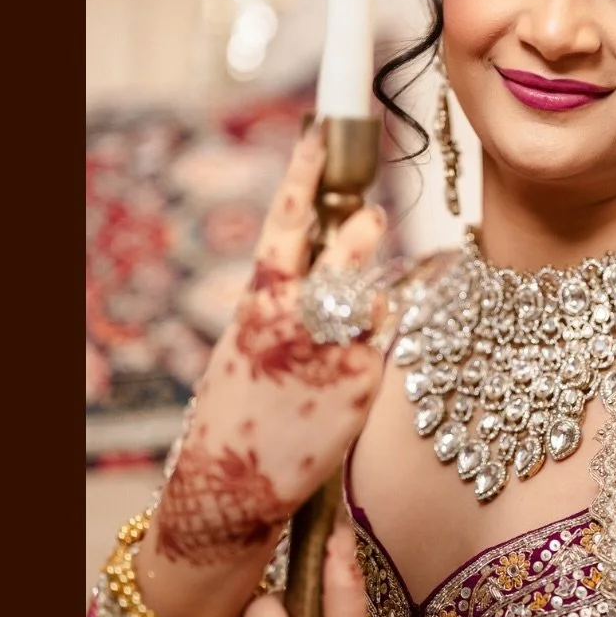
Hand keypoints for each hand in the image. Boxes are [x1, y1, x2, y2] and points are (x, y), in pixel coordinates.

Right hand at [153, 125, 388, 568]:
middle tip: (371, 219)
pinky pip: (387, 339)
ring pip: (377, 297)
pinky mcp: (364, 379)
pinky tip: (352, 366)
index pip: (288, 218)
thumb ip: (285, 299)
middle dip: (364, 230)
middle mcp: (298, 315)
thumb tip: (329, 268)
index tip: (323, 133)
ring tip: (346, 330)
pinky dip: (378, 340)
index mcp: (259, 296)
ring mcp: (335, 346)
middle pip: (350, 249)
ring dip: (372, 302)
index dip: (306, 172)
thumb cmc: (239, 406)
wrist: (229, 483)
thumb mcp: (248, 339)